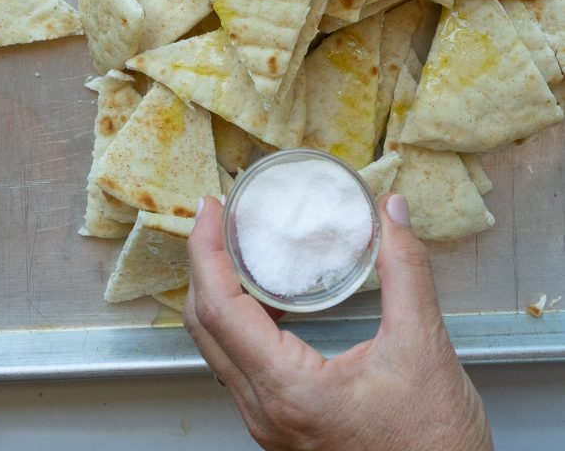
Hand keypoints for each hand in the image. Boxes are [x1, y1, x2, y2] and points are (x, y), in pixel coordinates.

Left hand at [184, 193, 492, 450]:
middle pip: (204, 328)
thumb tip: (390, 212)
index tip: (210, 210)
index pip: (219, 308)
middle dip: (204, 264)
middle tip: (217, 219)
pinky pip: (240, 369)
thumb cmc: (435, 445)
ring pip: (218, 350)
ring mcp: (271, 426)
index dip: (206, 251)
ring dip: (218, 294)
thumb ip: (405, 270)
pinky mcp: (284, 430)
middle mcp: (267, 413)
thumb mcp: (424, 346)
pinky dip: (239, 324)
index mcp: (289, 390)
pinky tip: (269, 301)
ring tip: (237, 250)